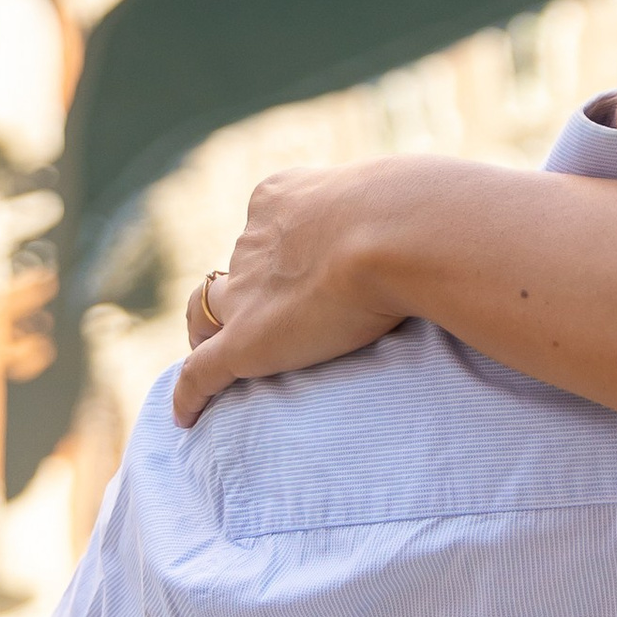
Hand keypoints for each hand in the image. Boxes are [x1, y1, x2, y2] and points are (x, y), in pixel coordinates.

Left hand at [172, 162, 416, 422]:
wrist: (398, 232)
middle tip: (278, 318)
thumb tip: (428, 228)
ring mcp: (245, 292)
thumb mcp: (398, 197)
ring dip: (208, 333)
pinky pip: (200, 373)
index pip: (263, 227)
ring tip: (218, 359)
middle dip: (251, 291)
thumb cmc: (414, 211)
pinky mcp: (245, 343)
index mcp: (282, 198)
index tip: (301, 269)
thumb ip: (391, 215)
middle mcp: (254, 240)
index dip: (275, 251)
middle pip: (238, 270)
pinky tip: (187, 418)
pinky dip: (190, 395)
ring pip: (206, 313)